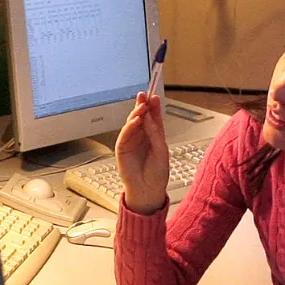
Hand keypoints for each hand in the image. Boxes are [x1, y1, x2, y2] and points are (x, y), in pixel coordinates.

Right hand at [114, 91, 169, 213]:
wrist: (147, 189)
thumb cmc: (157, 173)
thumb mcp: (161, 150)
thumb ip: (155, 133)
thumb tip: (149, 117)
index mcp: (154, 135)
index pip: (153, 117)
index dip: (153, 106)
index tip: (154, 96)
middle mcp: (142, 136)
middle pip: (141, 117)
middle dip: (142, 105)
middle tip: (144, 95)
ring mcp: (131, 141)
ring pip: (132, 123)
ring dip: (136, 113)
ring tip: (141, 106)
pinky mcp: (122, 147)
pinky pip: (125, 133)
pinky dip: (130, 126)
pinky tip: (136, 120)